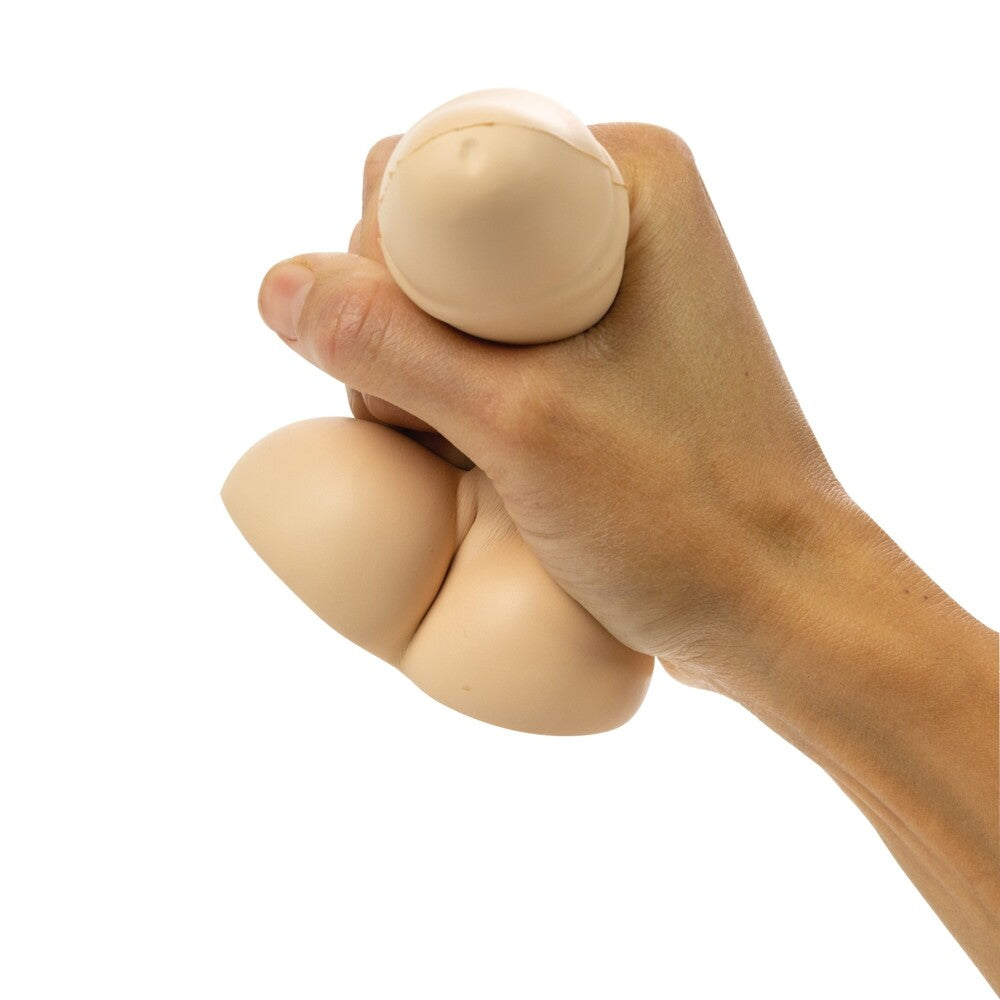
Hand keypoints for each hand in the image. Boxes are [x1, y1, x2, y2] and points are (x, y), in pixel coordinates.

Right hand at [258, 124, 840, 692]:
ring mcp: (610, 290)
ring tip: (475, 457)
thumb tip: (275, 284)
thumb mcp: (519, 425)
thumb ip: (389, 347)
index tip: (415, 374)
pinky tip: (476, 457)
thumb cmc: (682, 517)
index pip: (436, 172)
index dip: (382, 266)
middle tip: (448, 425)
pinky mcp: (601, 356)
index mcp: (625, 177)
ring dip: (423, 376)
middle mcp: (619, 216)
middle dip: (400, 330)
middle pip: (436, 236)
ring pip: (453, 300)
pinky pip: (489, 348)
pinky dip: (458, 397)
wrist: (777, 605)